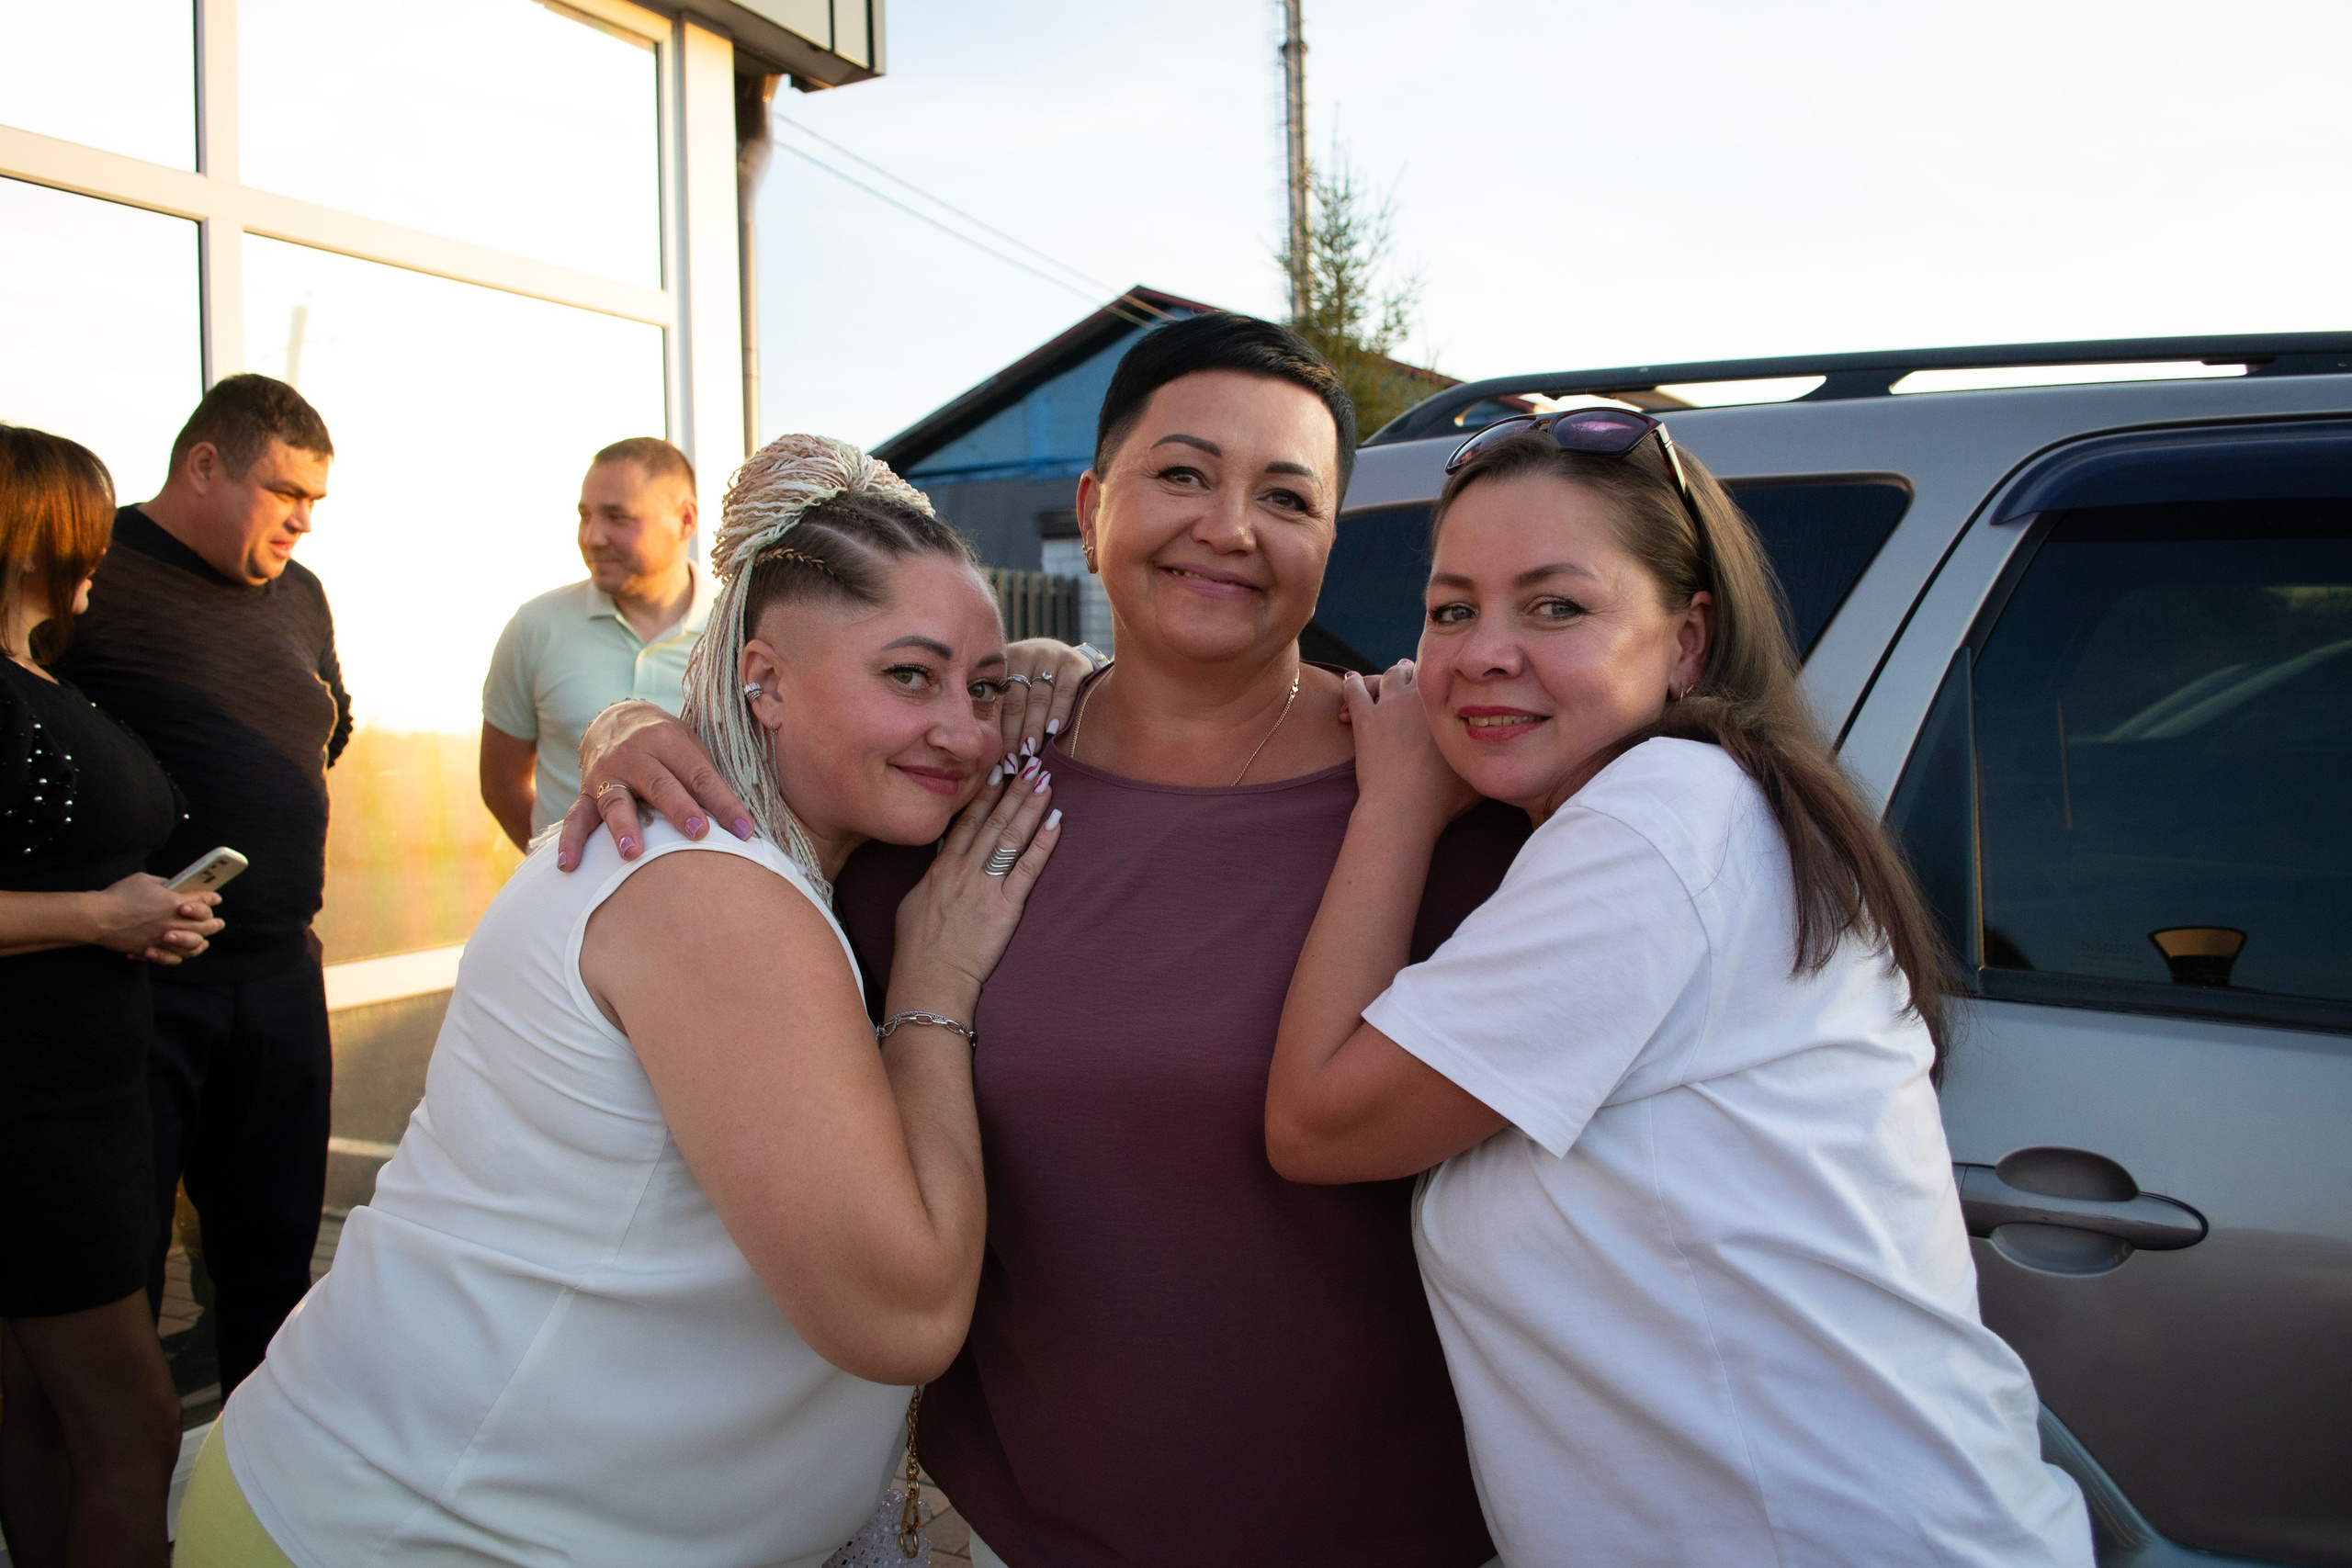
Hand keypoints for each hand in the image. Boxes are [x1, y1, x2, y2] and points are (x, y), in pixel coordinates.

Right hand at [88, 874, 223, 963]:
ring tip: (205, 940)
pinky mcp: (152, 951)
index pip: (203, 901)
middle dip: (215, 924)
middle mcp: (175, 923)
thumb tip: (173, 887)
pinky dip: (180, 955)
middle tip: (219, 923)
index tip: (216, 899)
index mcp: (176, 902)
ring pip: (194, 945)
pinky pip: (173, 958)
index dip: (211, 899)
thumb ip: (164, 884)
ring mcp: (164, 939)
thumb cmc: (120, 896)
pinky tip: (183, 952)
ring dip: (202, 942)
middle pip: (205, 926)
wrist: (98, 917)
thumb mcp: (145, 880)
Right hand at [557, 700, 754, 869]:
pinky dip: (571, 841)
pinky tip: (569, 865)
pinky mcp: (587, 792)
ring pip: (615, 802)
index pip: (700, 775)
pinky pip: (576, 817)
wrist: (615, 719)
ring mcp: (608, 775)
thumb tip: (743, 826)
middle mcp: (635, 755)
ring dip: (624, 827)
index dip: (724, 803)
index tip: (744, 830)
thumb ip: (708, 781)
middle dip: (679, 809)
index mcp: (667, 741)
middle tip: (698, 833)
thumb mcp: (690, 747)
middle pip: (660, 785)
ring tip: (632, 853)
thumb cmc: (665, 744)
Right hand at [890, 759, 1063, 1006]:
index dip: (984, 795)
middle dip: (1013, 791)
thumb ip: (932, 877)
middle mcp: (964, 871)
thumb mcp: (914, 903)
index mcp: (941, 869)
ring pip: (1011, 837)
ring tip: (1046, 783)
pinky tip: (1056, 823)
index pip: (967, 823)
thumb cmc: (917, 949)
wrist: (929, 979)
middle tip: (1031, 765)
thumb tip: (943, 861)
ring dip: (1030, 807)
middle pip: (993, 822)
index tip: (997, 771)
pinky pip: (1027, 869)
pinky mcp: (1005, 907)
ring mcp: (985, 886)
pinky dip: (1043, 844)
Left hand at [997, 639, 1094, 762]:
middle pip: (1016, 702)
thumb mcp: (1016, 689)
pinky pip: (1064, 690)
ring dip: (1033, 728)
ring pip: (1038, 699)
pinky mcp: (1073, 662)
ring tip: (1030, 752)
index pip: (997, 702)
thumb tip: (991, 757)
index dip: (997, 732)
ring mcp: (1050, 656)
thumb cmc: (1036, 684)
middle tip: (1012, 762)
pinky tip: (1053, 730)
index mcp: (1003, 664)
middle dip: (1013, 735)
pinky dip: (1058, 711)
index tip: (997, 760)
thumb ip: (1003, 713)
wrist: (1071, 659)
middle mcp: (1025, 656)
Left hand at [1342, 660, 1479, 835]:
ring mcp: (1389, 705)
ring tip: (1382, 684)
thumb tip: (1503, 751)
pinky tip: (1351, 682)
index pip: (1444, 676)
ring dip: (1385, 678)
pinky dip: (1353, 683)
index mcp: (1448, 704)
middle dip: (1412, 674)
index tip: (1434, 687)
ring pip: (1386, 676)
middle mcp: (1419, 697)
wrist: (1404, 809)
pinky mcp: (1364, 718)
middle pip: (1415, 670)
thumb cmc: (1443, 799)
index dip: (1438, 680)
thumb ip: (1485, 755)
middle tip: (1409, 681)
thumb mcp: (1475, 775)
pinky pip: (1354, 688)